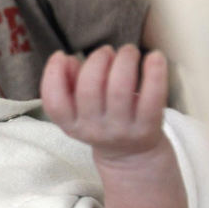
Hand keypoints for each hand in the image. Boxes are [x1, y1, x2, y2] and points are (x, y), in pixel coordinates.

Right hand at [40, 45, 168, 159]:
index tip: (62, 54)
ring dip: (124, 60)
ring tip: (128, 51)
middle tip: (107, 51)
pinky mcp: (148, 128)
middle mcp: (94, 130)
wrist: (132, 156)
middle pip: (89, 89)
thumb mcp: (77, 109)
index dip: (53, 73)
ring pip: (119, 89)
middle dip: (97, 60)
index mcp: (71, 125)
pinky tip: (155, 56)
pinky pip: (152, 98)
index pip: (54, 102)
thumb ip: (67, 83)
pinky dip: (154, 73)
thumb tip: (67, 60)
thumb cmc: (101, 120)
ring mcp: (121, 130)